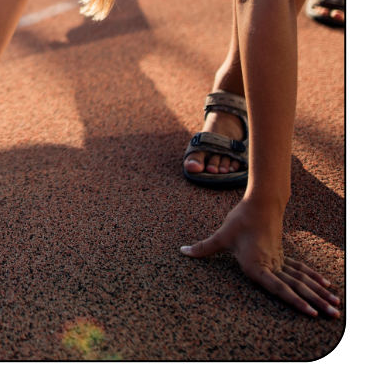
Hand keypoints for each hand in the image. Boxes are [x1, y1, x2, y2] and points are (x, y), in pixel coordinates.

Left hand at [180, 197, 340, 316]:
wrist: (259, 203)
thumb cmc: (240, 221)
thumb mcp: (221, 236)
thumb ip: (204, 248)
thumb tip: (183, 252)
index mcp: (257, 266)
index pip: (278, 288)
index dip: (294, 301)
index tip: (310, 313)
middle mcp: (272, 266)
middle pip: (297, 287)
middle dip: (316, 302)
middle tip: (334, 316)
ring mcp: (280, 261)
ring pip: (303, 280)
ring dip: (319, 293)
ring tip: (336, 307)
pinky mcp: (282, 255)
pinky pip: (301, 270)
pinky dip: (313, 279)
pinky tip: (327, 287)